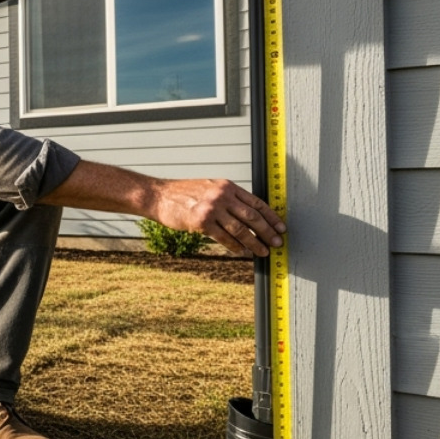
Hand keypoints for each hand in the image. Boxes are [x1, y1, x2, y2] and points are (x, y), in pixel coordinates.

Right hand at [150, 178, 285, 256]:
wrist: (158, 196)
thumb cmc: (183, 194)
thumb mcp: (209, 188)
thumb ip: (228, 198)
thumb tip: (249, 215)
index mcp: (227, 186)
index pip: (256, 202)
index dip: (271, 217)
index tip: (281, 227)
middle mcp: (222, 196)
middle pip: (252, 216)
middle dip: (268, 232)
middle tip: (277, 243)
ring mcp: (211, 209)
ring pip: (240, 229)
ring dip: (254, 243)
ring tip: (263, 252)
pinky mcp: (201, 222)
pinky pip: (224, 237)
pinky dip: (235, 246)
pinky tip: (242, 252)